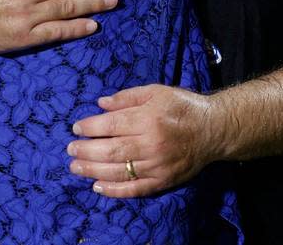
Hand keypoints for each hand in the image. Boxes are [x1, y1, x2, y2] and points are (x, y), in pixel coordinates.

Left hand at [66, 85, 220, 197]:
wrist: (213, 130)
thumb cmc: (183, 107)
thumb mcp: (157, 92)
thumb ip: (128, 97)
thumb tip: (101, 104)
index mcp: (149, 119)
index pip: (112, 125)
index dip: (90, 127)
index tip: (76, 128)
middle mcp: (151, 144)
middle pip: (111, 151)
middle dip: (86, 151)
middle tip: (70, 150)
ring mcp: (157, 165)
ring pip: (119, 171)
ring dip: (93, 171)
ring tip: (76, 167)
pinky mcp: (163, 181)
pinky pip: (135, 189)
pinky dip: (114, 190)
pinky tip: (97, 186)